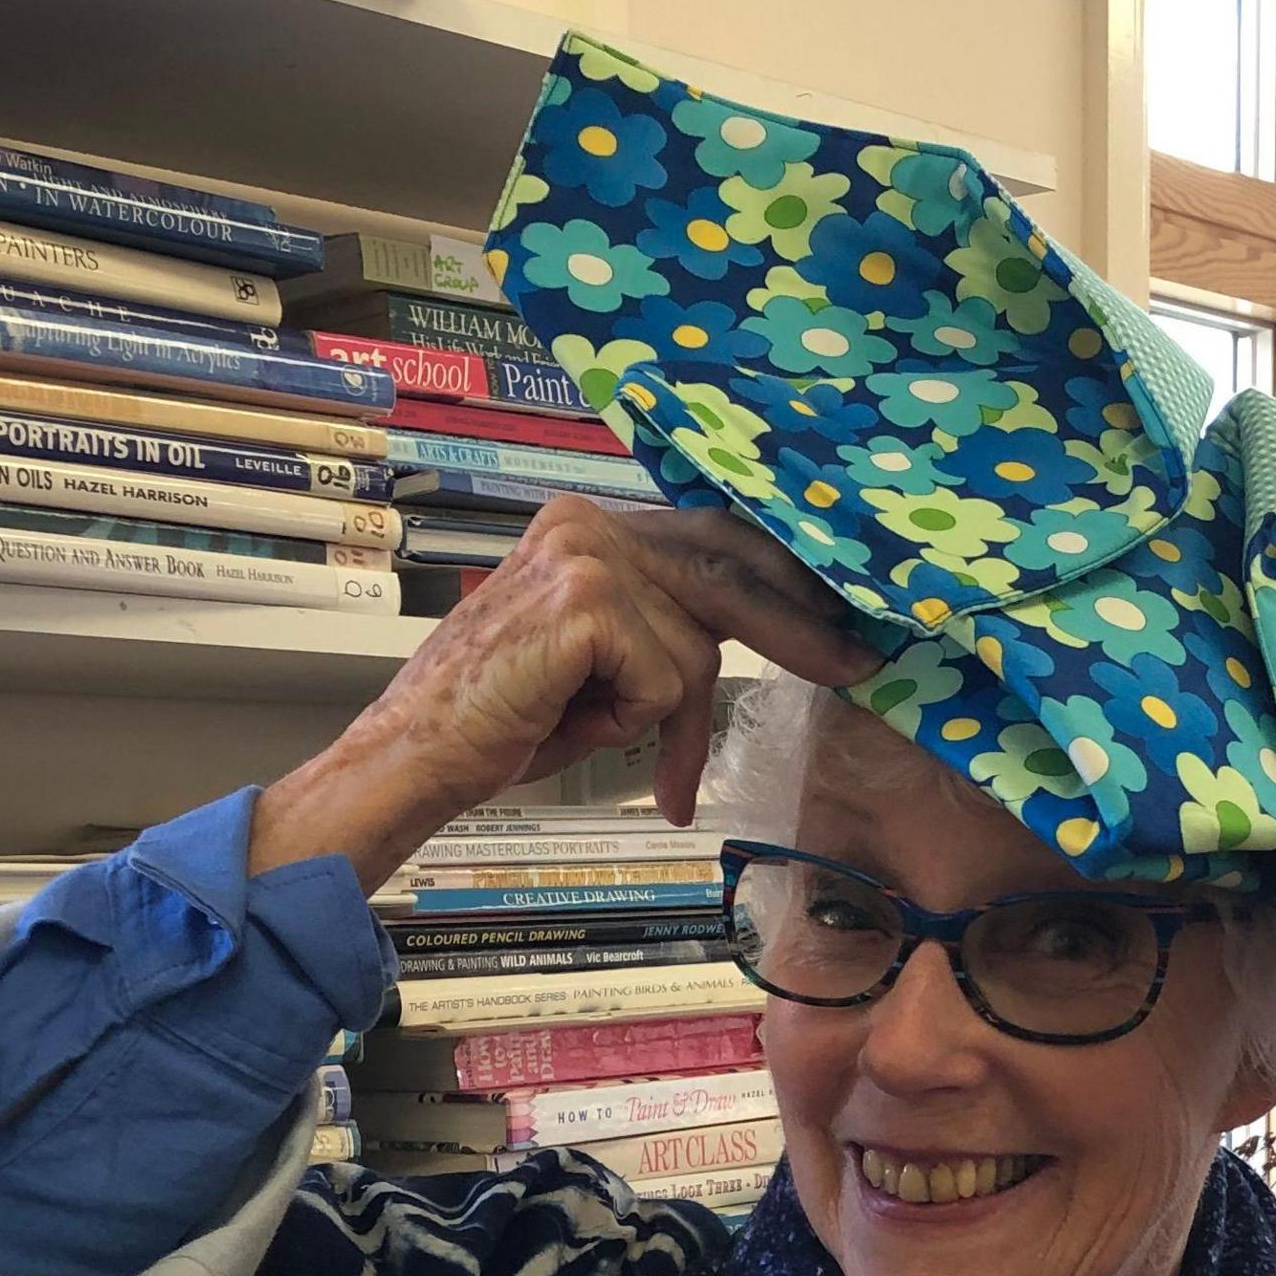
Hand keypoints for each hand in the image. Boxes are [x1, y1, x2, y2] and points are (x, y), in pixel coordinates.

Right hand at [251, 497, 879, 879]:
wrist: (416, 754)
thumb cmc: (501, 720)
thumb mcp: (598, 660)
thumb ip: (660, 626)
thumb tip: (750, 633)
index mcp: (588, 524)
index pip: (711, 540)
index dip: (781, 582)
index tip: (838, 617)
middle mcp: (588, 521)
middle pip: (728, 575)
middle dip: (798, 629)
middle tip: (859, 665)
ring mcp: (587, 554)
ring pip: (694, 649)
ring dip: (660, 716)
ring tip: (589, 731)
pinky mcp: (589, 602)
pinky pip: (667, 679)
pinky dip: (633, 723)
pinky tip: (569, 723)